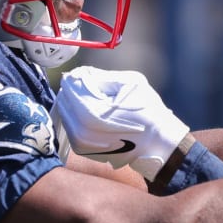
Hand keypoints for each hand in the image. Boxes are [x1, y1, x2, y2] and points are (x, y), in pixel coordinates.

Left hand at [53, 66, 189, 179]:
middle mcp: (80, 130)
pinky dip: (78, 118)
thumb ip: (100, 76)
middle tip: (95, 90)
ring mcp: (79, 142)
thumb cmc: (148, 111)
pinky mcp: (80, 149)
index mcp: (90, 112)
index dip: (79, 76)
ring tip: (98, 104)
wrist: (158, 143)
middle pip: (64, 99)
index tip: (91, 76)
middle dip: (76, 91)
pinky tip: (97, 117)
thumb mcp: (129, 83)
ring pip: (65, 112)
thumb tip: (79, 73)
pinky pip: (70, 125)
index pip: (69, 85)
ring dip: (76, 104)